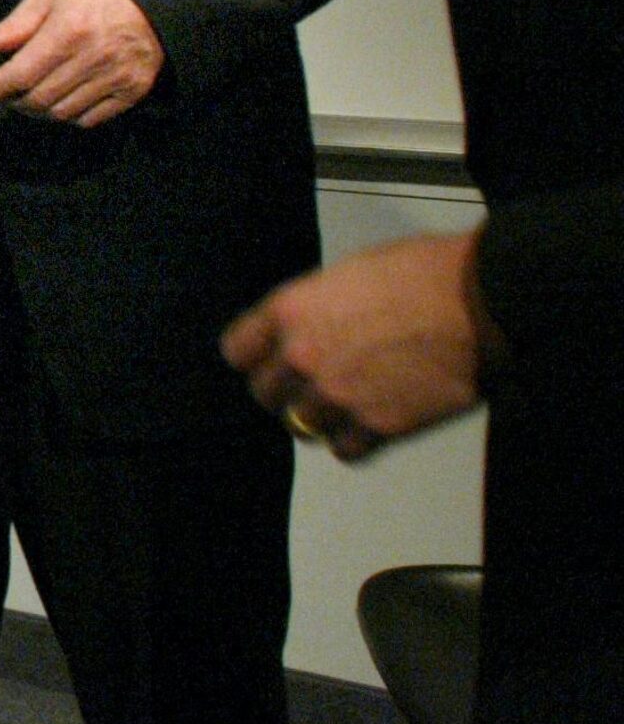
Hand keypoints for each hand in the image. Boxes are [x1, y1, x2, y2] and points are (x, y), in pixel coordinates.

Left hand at [0, 0, 162, 126]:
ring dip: (38, 111)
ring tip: (29, 95)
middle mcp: (92, 58)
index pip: (19, 74)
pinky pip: (89, 120)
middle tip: (1, 93)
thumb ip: (15, 23)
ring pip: (61, 114)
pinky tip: (61, 98)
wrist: (151, 2)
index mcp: (68, 31)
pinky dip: (68, 116)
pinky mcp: (132, 92)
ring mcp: (115, 78)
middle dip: (11, 101)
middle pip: (38, 100)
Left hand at [220, 232, 492, 460]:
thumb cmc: (423, 274)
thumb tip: (303, 330)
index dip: (255, 356)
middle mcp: (303, 357)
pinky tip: (370, 420)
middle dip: (285, 389)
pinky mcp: (379, 426)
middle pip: (265, 394)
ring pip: (300, 426)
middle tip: (313, 382)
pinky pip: (343, 450)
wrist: (485, 301)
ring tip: (345, 402)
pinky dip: (353, 440)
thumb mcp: (347, 275)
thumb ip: (313, 309)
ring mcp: (339, 395)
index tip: (268, 359)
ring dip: (318, 417)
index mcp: (290, 311)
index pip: (237, 351)